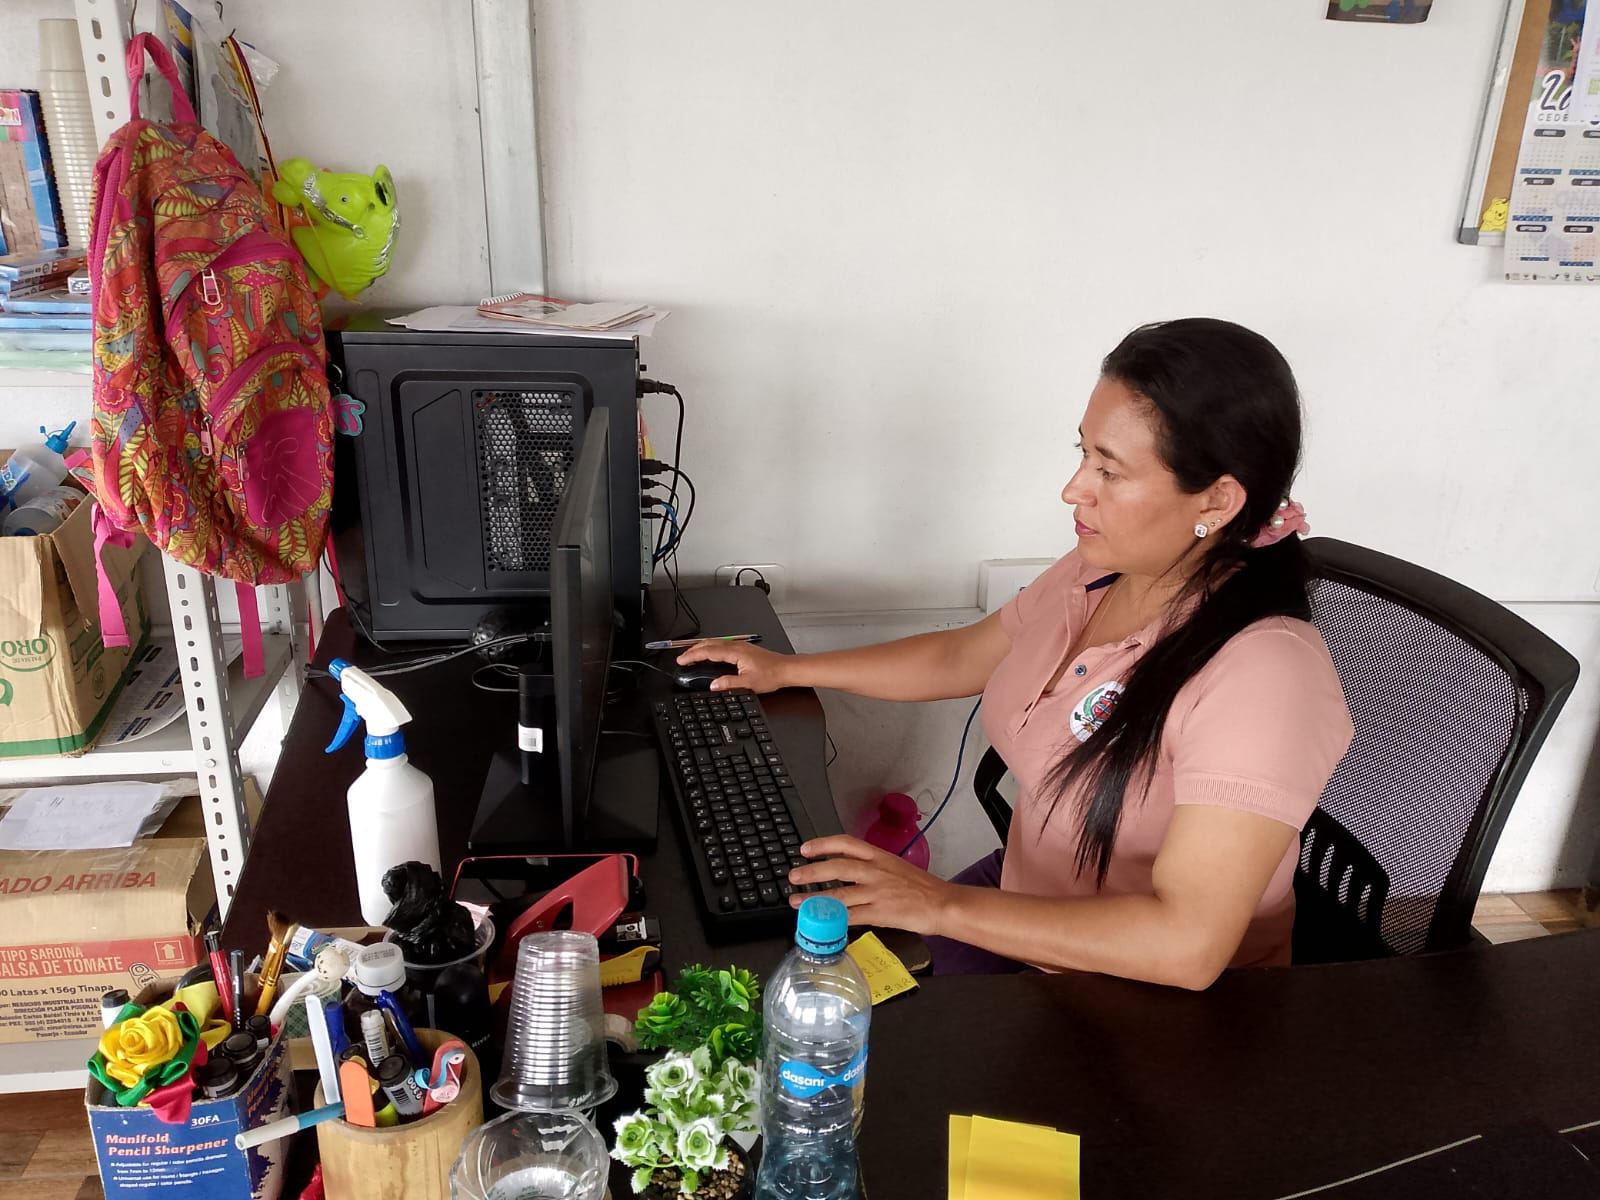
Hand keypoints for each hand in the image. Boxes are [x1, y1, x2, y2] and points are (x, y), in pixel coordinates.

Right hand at [676, 640, 793, 692]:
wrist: (785, 669)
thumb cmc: (771, 674)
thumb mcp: (748, 684)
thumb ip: (729, 683)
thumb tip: (713, 685)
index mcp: (735, 652)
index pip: (708, 652)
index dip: (693, 655)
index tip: (682, 660)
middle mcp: (737, 646)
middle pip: (709, 644)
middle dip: (693, 650)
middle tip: (681, 657)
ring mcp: (740, 646)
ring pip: (715, 643)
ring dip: (701, 648)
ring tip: (691, 655)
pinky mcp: (743, 649)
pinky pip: (722, 645)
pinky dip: (710, 648)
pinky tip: (709, 654)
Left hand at [787, 835, 952, 936]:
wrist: (943, 903)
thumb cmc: (922, 887)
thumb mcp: (895, 867)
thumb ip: (872, 867)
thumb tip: (848, 871)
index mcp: (879, 856)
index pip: (846, 843)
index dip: (823, 844)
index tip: (805, 848)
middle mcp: (875, 871)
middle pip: (837, 866)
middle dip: (812, 871)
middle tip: (794, 876)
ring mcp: (877, 892)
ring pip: (839, 893)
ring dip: (815, 898)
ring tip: (797, 902)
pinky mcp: (880, 913)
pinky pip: (851, 916)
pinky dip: (834, 920)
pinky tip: (821, 922)